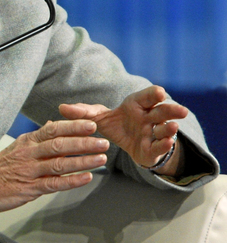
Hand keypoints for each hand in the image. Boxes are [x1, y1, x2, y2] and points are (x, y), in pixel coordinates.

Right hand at [0, 119, 108, 212]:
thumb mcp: (16, 147)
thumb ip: (37, 138)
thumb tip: (53, 124)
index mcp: (28, 142)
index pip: (54, 129)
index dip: (74, 126)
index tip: (92, 124)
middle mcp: (29, 153)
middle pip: (60, 143)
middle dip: (84, 142)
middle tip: (103, 140)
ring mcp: (29, 171)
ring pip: (60, 163)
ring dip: (83, 160)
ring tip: (101, 158)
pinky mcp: (28, 189)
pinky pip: (54, 184)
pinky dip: (71, 181)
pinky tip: (86, 178)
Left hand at [58, 85, 186, 173]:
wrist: (127, 142)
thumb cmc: (116, 123)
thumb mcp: (98, 117)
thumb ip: (82, 112)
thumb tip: (60, 108)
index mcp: (137, 104)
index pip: (147, 96)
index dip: (153, 94)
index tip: (158, 93)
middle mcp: (149, 117)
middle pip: (162, 111)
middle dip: (171, 110)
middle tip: (180, 110)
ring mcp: (154, 132)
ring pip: (164, 129)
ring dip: (170, 128)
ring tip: (173, 127)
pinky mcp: (153, 149)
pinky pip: (160, 147)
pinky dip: (164, 145)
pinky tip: (167, 143)